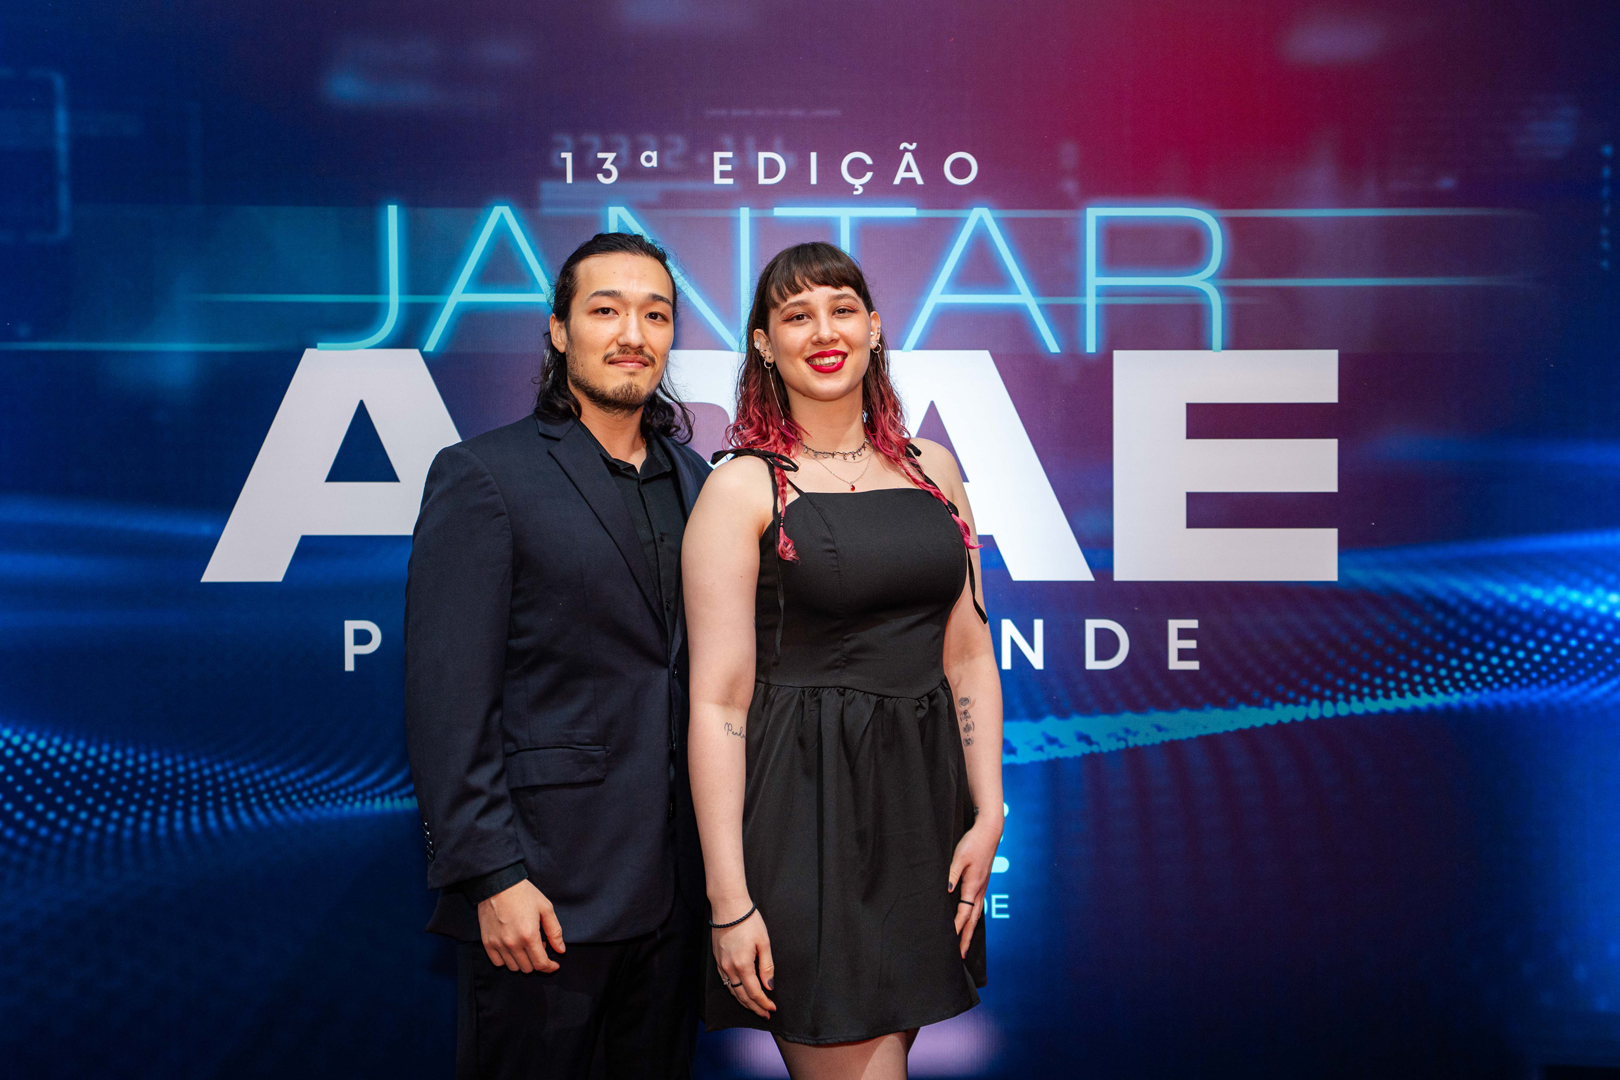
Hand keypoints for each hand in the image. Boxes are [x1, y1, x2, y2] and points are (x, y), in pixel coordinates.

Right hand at [477, 878, 565, 972]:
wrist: (498, 883)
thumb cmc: (524, 894)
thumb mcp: (545, 908)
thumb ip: (555, 931)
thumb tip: (561, 950)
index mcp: (529, 935)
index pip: (541, 964)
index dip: (550, 967)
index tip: (554, 965)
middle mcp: (513, 943)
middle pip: (528, 968)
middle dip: (537, 961)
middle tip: (539, 946)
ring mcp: (498, 944)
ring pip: (513, 967)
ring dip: (523, 961)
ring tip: (525, 945)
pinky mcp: (487, 942)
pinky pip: (498, 962)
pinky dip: (507, 960)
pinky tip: (512, 949)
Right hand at [711, 903, 775, 1017]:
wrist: (728, 906)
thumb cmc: (748, 921)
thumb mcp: (764, 942)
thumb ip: (767, 966)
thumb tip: (769, 986)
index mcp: (742, 965)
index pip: (754, 993)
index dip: (763, 1003)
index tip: (772, 1009)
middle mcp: (729, 969)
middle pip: (742, 996)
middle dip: (754, 1007)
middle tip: (765, 1014)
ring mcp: (721, 965)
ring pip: (732, 991)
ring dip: (744, 1002)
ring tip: (754, 1008)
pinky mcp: (717, 959)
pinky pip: (725, 982)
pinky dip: (734, 991)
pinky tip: (740, 993)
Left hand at [948, 818, 1002, 956]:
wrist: (990, 832)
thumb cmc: (973, 843)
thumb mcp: (959, 857)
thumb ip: (951, 874)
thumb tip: (946, 892)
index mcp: (973, 886)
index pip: (963, 914)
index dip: (956, 929)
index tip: (950, 944)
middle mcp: (980, 891)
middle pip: (972, 921)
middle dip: (966, 938)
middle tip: (960, 956)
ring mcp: (983, 888)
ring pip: (976, 915)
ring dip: (970, 930)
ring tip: (964, 944)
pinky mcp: (982, 883)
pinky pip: (977, 906)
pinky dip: (973, 919)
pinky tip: (970, 921)